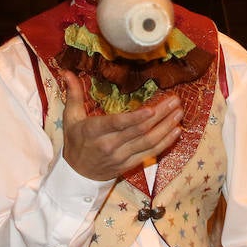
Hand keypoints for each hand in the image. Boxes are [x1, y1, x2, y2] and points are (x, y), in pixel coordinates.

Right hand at [58, 69, 182, 181]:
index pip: (118, 124)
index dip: (136, 118)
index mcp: (94, 131)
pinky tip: (176, 131)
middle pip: (139, 131)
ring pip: (148, 142)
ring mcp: (121, 157)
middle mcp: (110, 145)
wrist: (78, 174)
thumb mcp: (70, 118)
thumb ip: (73, 94)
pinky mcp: (129, 165)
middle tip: (175, 101)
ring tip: (179, 113)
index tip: (151, 109)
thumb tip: (67, 72)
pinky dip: (165, 143)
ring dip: (167, 127)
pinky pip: (150, 153)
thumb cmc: (75, 142)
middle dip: (160, 116)